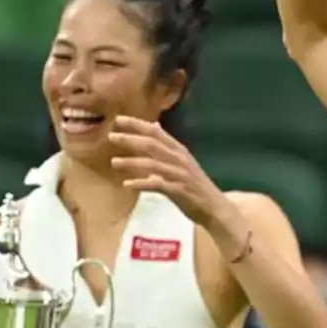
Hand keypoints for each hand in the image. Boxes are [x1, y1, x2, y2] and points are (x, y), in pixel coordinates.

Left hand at [109, 116, 233, 227]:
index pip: (155, 132)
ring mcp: (179, 174)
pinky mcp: (179, 190)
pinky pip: (157, 185)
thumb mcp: (182, 160)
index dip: (137, 125)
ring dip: (132, 162)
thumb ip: (166, 145)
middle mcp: (179, 159)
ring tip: (114, 162)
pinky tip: (127, 183)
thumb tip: (154, 126)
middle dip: (131, 139)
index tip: (118, 120)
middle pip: (152, 145)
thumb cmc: (195, 184)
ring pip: (153, 164)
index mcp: (179, 150)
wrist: (214, 207)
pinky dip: (142, 183)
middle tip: (111, 137)